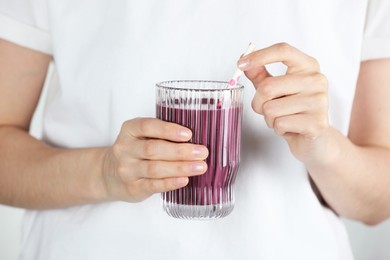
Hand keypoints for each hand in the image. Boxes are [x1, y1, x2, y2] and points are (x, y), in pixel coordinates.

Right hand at [101, 118, 208, 201]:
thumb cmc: (135, 151)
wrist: (110, 174)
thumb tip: (194, 139)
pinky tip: (184, 180)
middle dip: (181, 151)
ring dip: (180, 167)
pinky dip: (170, 182)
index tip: (188, 134)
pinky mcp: (133, 187)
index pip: (147, 126)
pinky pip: (153, 185)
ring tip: (200, 167)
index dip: (168, 130)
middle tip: (202, 152)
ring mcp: (127, 170)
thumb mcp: (141, 136)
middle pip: (153, 149)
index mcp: (129, 130)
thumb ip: (161, 134)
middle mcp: (125, 149)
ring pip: (154, 168)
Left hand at [238, 42, 328, 162]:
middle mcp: (316, 80)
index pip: (283, 50)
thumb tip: (244, 58)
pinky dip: (277, 129)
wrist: (314, 138)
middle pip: (268, 86)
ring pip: (270, 108)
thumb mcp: (276, 88)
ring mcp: (319, 101)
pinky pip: (279, 124)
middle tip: (267, 108)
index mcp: (308, 66)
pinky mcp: (316, 123)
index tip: (240, 64)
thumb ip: (260, 74)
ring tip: (282, 118)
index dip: (259, 56)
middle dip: (258, 102)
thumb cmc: (292, 109)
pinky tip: (289, 128)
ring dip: (268, 118)